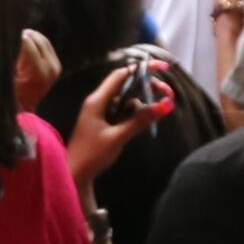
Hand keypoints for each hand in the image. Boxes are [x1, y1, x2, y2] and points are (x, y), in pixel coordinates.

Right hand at [12, 27, 60, 115]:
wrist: (24, 110)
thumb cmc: (10, 96)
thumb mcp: (6, 78)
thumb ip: (8, 59)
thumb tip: (6, 41)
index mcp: (39, 71)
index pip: (26, 42)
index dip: (13, 38)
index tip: (2, 39)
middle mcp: (51, 67)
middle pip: (35, 38)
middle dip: (21, 36)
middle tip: (8, 38)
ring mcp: (56, 65)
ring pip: (41, 39)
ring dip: (28, 38)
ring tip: (15, 42)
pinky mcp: (56, 64)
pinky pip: (45, 45)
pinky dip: (34, 42)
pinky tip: (24, 46)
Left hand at [66, 58, 166, 188]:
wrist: (75, 175)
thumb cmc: (92, 156)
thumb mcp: (118, 137)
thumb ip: (141, 120)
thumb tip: (167, 104)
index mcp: (97, 100)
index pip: (122, 75)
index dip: (142, 69)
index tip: (162, 68)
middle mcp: (99, 102)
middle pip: (127, 85)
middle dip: (148, 87)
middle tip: (168, 96)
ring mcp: (102, 112)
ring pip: (128, 100)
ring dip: (144, 103)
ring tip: (159, 112)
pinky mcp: (105, 122)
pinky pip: (124, 111)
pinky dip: (136, 114)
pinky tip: (147, 121)